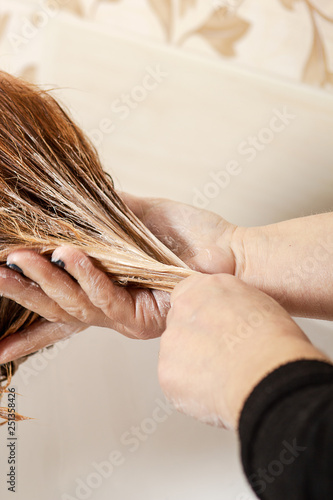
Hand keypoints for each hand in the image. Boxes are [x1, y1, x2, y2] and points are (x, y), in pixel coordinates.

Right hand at [0, 194, 239, 362]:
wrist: (231, 253)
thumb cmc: (190, 236)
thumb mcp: (139, 215)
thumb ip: (106, 211)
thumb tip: (79, 195)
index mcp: (104, 284)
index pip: (57, 306)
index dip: (26, 325)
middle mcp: (109, 305)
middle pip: (56, 306)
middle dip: (23, 290)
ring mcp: (124, 314)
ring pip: (74, 304)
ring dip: (46, 280)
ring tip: (20, 259)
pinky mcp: (143, 317)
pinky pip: (107, 298)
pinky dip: (87, 277)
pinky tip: (69, 256)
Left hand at [158, 273, 327, 429]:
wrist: (269, 374)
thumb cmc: (275, 342)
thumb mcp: (258, 303)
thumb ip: (232, 305)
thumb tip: (228, 319)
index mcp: (206, 287)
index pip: (188, 296)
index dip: (203, 317)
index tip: (215, 331)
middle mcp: (183, 308)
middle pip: (179, 325)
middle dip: (194, 342)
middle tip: (220, 358)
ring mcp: (171, 339)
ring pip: (176, 354)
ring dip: (191, 366)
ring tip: (223, 377)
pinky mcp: (166, 370)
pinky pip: (175, 381)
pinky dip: (190, 390)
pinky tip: (215, 392)